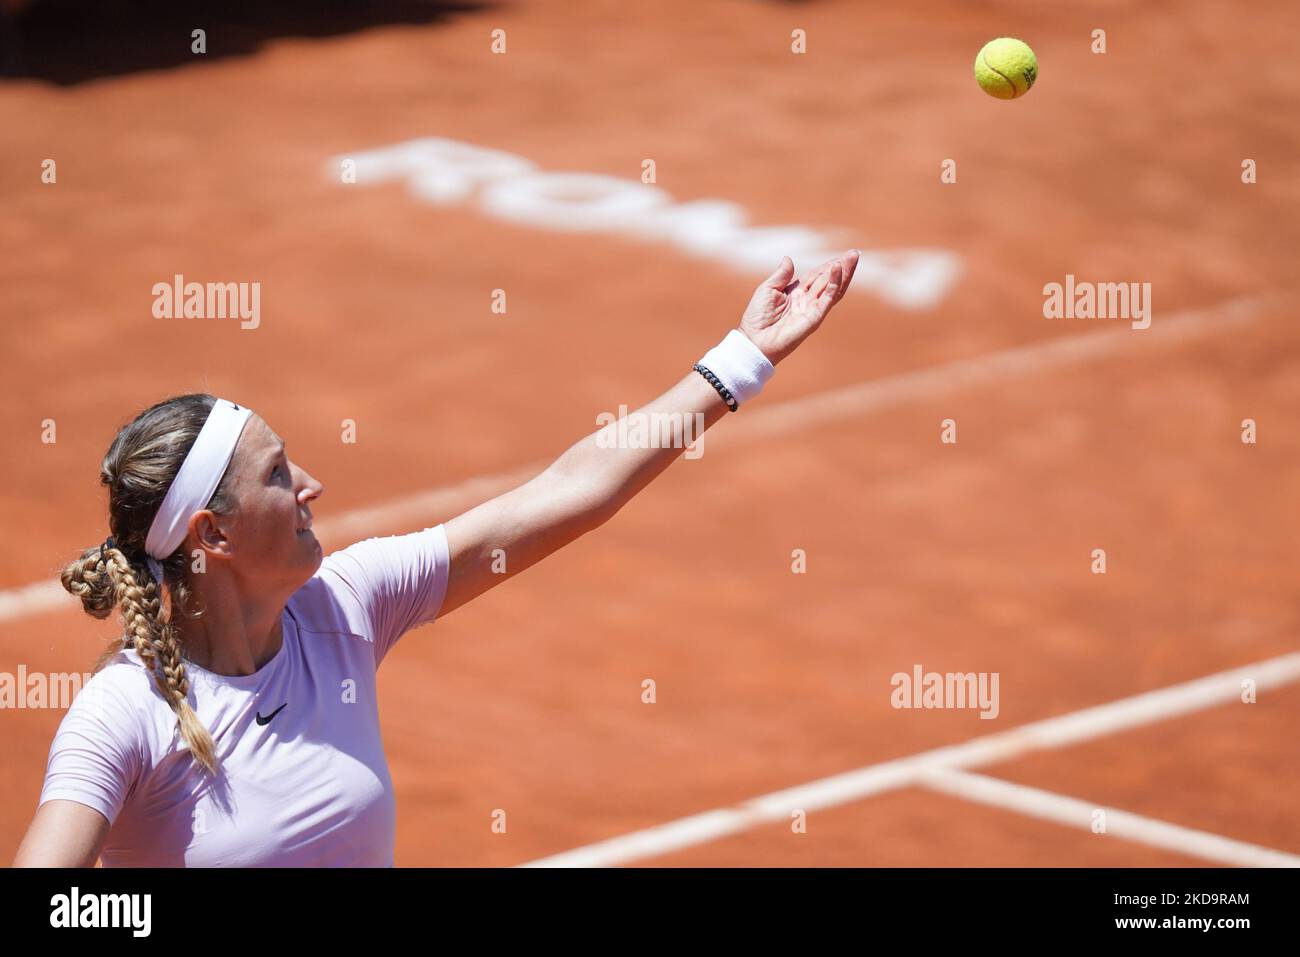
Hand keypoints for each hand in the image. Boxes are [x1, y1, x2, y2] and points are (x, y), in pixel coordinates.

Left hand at [738, 250, 859, 364]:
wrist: (754, 340)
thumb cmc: (757, 318)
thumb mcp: (767, 289)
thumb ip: (781, 275)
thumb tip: (788, 258)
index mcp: (796, 293)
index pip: (817, 276)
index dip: (828, 266)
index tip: (840, 256)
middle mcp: (807, 301)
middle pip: (828, 281)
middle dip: (842, 267)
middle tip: (854, 253)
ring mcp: (813, 309)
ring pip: (833, 288)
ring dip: (844, 273)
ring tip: (853, 258)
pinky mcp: (815, 317)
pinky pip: (827, 298)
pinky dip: (834, 283)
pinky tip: (838, 269)